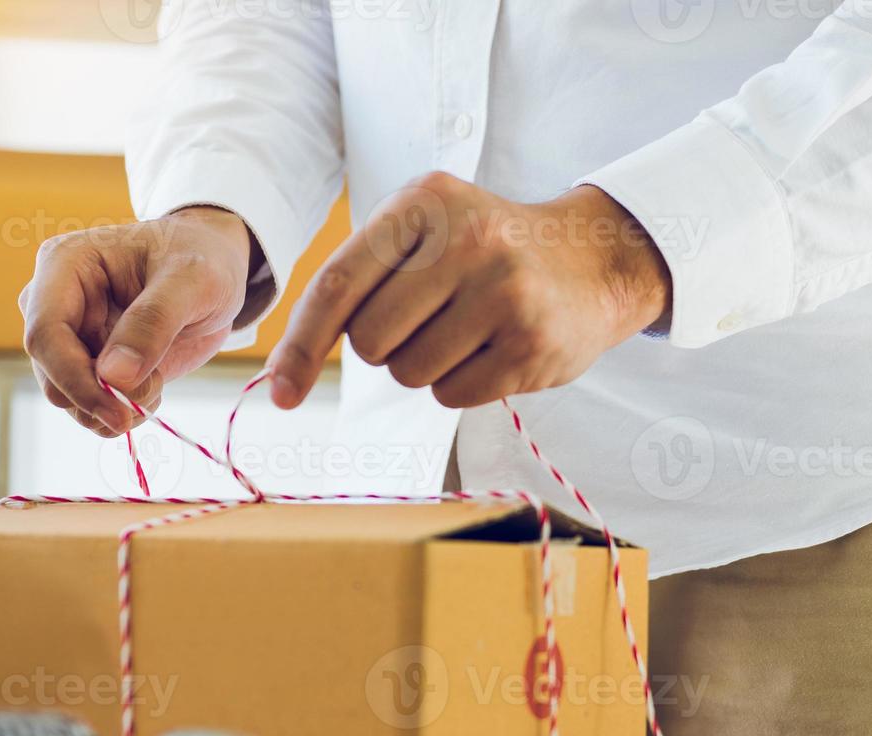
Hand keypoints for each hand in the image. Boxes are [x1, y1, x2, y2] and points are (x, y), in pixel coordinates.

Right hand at [21, 206, 256, 435]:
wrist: (219, 273)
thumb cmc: (203, 260)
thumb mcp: (193, 280)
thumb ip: (154, 321)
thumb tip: (112, 376)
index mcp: (65, 265)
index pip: (45, 334)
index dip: (74, 379)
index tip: (118, 411)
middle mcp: (58, 304)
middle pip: (53, 375)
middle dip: (102, 398)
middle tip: (153, 390)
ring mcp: (73, 338)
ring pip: (71, 399)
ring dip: (117, 406)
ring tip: (158, 379)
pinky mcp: (94, 364)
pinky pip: (94, 406)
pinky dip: (126, 409)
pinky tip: (154, 383)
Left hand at [266, 172, 670, 409]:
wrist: (593, 260)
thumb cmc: (485, 251)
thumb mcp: (424, 230)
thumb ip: (356, 280)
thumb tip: (281, 373)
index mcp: (425, 203)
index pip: (338, 285)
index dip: (301, 345)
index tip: (278, 392)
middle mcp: (468, 242)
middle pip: (370, 340)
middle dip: (385, 346)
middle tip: (429, 318)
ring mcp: (505, 294)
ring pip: (409, 373)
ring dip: (425, 366)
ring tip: (466, 330)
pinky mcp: (531, 345)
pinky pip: (452, 395)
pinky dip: (461, 384)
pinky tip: (493, 349)